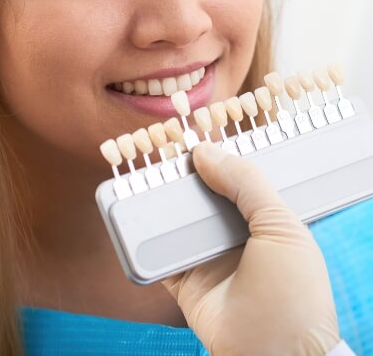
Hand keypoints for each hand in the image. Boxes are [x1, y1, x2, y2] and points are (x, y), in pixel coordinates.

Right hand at [161, 142, 339, 355]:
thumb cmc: (293, 294)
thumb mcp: (281, 226)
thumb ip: (246, 183)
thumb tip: (205, 152)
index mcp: (264, 219)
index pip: (236, 178)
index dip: (216, 157)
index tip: (192, 135)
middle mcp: (234, 236)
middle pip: (203, 196)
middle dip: (183, 174)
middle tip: (161, 149)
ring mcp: (209, 258)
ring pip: (179, 220)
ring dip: (161, 200)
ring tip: (143, 172)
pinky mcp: (185, 281)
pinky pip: (160, 254)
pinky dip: (146, 238)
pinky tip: (135, 213)